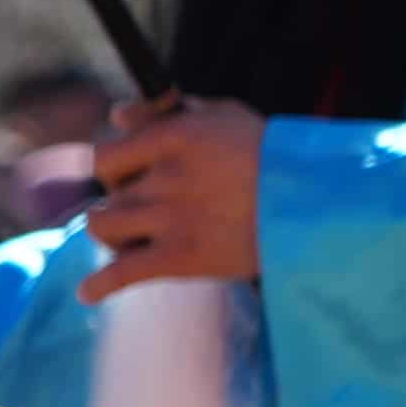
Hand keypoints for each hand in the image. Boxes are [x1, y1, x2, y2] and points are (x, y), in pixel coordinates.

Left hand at [79, 97, 261, 295]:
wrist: (317, 204)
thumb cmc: (268, 155)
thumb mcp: (221, 116)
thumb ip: (165, 113)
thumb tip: (116, 116)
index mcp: (176, 136)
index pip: (106, 153)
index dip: (113, 166)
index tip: (129, 174)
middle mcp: (169, 176)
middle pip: (106, 193)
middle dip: (119, 199)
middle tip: (144, 207)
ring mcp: (174, 219)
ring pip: (104, 229)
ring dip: (112, 234)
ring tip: (132, 238)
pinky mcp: (183, 258)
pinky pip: (122, 274)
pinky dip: (100, 286)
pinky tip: (87, 293)